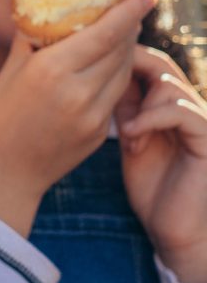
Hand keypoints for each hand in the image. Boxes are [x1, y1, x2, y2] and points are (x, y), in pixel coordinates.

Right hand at [0, 0, 153, 236]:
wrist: (7, 170)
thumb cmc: (0, 116)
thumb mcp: (9, 72)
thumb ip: (31, 40)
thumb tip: (42, 9)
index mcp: (51, 71)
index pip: (102, 34)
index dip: (127, 13)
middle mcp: (77, 91)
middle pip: (119, 51)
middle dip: (130, 27)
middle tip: (134, 6)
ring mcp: (93, 114)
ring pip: (122, 72)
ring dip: (127, 50)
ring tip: (125, 31)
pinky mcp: (100, 131)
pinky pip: (115, 95)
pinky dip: (116, 74)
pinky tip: (110, 64)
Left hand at [117, 45, 206, 282]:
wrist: (174, 227)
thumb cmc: (150, 184)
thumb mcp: (129, 136)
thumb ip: (123, 105)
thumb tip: (95, 70)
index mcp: (169, 102)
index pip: (148, 60)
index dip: (119, 56)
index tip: (88, 62)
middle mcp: (188, 105)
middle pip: (160, 63)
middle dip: (127, 71)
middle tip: (100, 84)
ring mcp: (201, 121)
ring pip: (168, 85)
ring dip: (139, 105)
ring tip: (125, 132)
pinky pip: (182, 111)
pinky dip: (152, 118)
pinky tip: (132, 135)